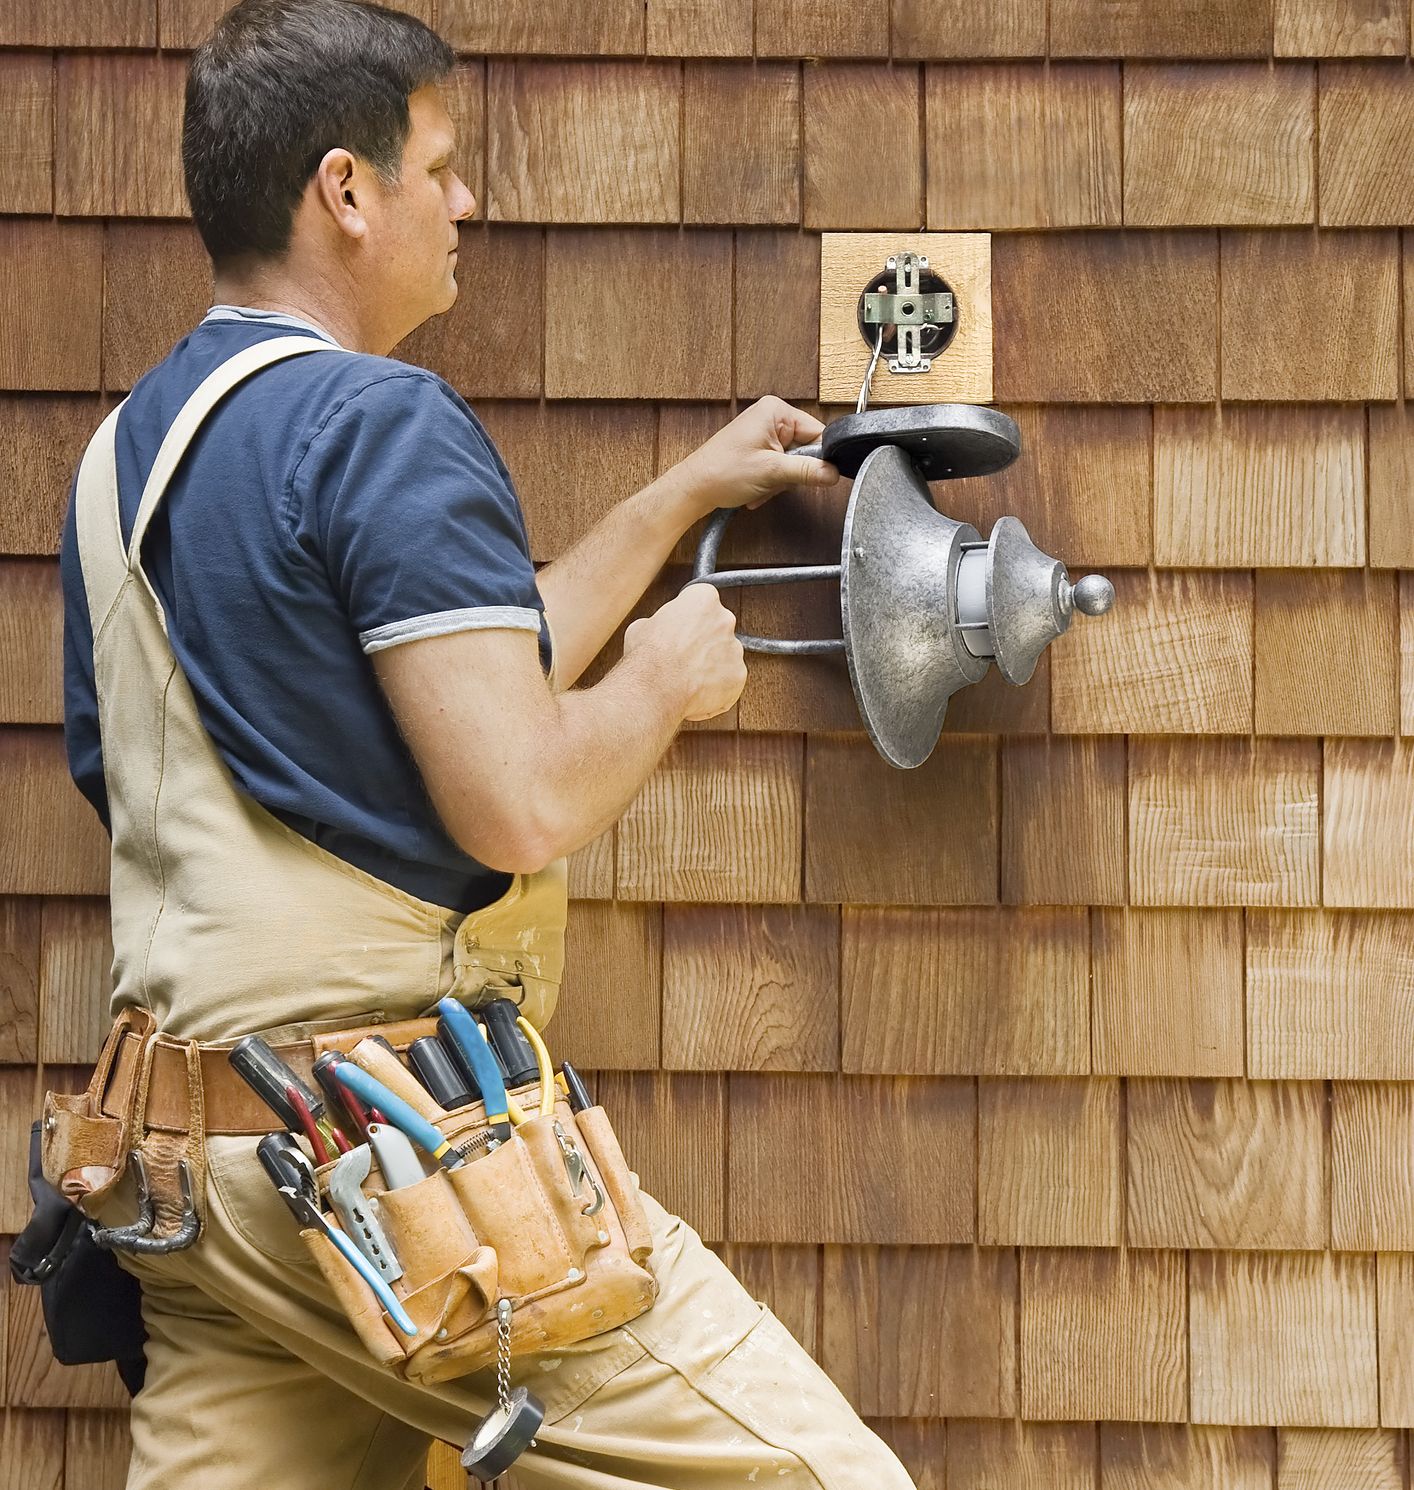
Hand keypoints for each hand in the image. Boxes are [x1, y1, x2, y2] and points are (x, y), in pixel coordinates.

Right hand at [624, 583, 746, 721]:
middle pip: (717, 628)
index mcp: (703, 599)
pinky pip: (729, 681)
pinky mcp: (738, 676)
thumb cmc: (647, 657)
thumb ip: (660, 624)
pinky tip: (695, 691)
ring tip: (687, 677)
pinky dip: (716, 687)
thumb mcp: (641, 627)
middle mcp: (725, 620)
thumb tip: (658, 632)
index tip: (681, 628)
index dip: (689, 618)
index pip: (702, 601)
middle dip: (703, 641)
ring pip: (725, 656)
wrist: (656, 689)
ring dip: (710, 664)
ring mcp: (735, 649)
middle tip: (683, 655)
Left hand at [672, 396, 840, 518]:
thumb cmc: (721, 472)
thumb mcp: (773, 472)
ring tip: (760, 485)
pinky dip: (770, 484)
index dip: (818, 458)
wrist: (693, 489)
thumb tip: (834, 473)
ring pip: (792, 464)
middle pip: (805, 451)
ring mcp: (764, 434)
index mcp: (776, 411)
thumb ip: (808, 472)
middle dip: (791, 474)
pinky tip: (756, 489)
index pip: (818, 432)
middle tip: (774, 480)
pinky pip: (778, 469)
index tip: (815, 475)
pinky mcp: (758, 450)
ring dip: (779, 482)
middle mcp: (771, 418)